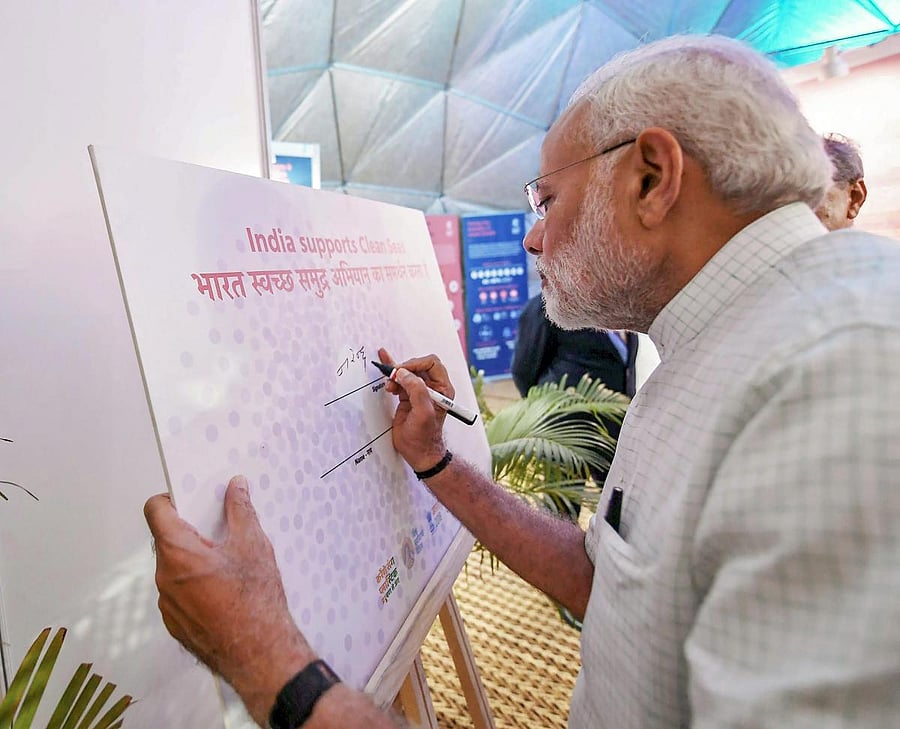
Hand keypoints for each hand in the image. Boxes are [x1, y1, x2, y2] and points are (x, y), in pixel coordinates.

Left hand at [144, 476, 313, 724]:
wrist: (260, 653)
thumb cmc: (255, 600)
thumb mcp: (253, 544)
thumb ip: (240, 509)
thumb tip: (236, 486)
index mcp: (178, 553)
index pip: (156, 511)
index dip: (170, 499)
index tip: (189, 497)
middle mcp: (164, 578)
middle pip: (167, 540)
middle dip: (191, 531)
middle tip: (220, 531)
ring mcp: (167, 604)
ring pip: (174, 568)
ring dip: (193, 560)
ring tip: (227, 565)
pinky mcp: (175, 624)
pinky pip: (178, 594)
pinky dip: (195, 586)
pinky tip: (224, 592)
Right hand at [377, 347, 449, 471]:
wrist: (418, 452)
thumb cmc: (425, 437)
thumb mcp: (423, 413)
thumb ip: (416, 390)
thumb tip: (404, 373)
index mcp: (442, 388)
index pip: (432, 363)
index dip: (416, 364)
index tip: (402, 372)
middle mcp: (433, 388)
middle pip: (418, 365)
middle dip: (404, 369)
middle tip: (393, 376)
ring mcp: (419, 392)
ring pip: (407, 372)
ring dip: (396, 374)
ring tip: (389, 385)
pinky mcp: (408, 397)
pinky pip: (400, 380)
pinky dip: (391, 374)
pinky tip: (384, 363)